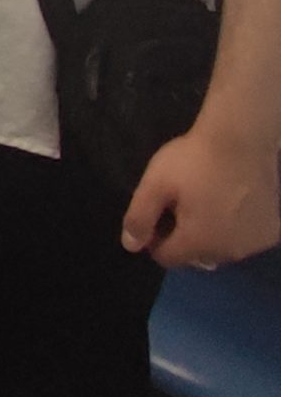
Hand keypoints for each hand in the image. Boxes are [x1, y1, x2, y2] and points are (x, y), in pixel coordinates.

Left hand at [121, 122, 280, 268]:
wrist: (242, 139)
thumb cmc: (194, 161)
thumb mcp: (155, 184)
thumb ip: (139, 217)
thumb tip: (130, 245)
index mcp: (199, 244)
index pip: (168, 258)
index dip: (154, 239)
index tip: (155, 214)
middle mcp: (231, 253)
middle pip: (196, 255)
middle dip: (183, 237)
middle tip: (179, 204)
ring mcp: (256, 243)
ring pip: (222, 248)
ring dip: (210, 234)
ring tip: (205, 201)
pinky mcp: (272, 230)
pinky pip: (245, 238)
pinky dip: (235, 228)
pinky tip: (230, 203)